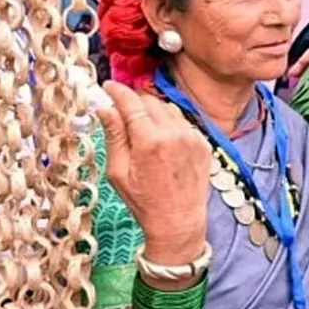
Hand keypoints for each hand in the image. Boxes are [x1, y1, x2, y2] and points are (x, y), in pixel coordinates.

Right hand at [98, 81, 211, 263]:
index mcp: (150, 141)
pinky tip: (161, 140)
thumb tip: (105, 108)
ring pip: (168, 108)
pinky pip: (183, 121)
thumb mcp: (119, 172)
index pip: (132, 102)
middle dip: (134, 102)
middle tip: (121, 111)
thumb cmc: (144, 201)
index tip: (108, 87)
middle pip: (150, 101)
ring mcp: (192, 136)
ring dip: (153, 111)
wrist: (179, 221)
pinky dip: (170, 123)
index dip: (117, 91)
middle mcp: (175, 133)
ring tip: (141, 129)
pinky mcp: (203, 142)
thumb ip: (114, 136)